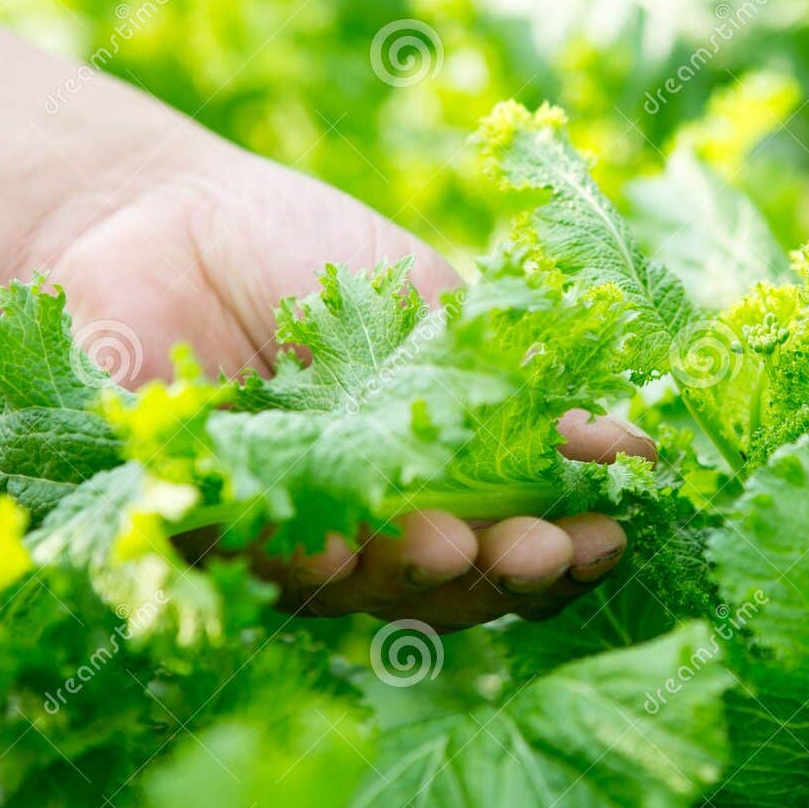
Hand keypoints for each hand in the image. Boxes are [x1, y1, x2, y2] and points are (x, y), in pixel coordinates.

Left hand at [22, 146, 654, 629]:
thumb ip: (516, 393)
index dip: (557, 551)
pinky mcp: (196, 529)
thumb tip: (640, 452)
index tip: (606, 535)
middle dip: (497, 574)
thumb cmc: (309, 259)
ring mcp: (282, 536)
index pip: (505, 542)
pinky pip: (249, 566)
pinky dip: (294, 563)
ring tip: (452, 543)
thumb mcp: (435, 315)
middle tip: (541, 550)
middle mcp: (363, 528)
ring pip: (354, 591)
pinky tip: (334, 547)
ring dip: (409, 576)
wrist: (168, 216)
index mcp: (428, 482)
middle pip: (440, 587)